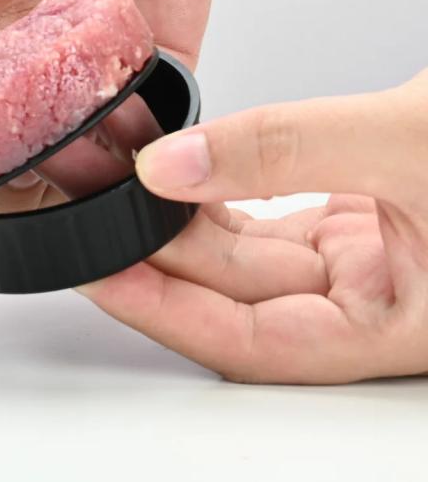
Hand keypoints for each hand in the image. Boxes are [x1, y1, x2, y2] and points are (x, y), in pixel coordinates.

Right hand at [0, 0, 229, 236]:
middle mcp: (19, 72)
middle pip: (1, 165)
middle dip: (2, 196)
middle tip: (8, 202)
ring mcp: (86, 81)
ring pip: (72, 170)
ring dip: (71, 185)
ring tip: (72, 172)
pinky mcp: (155, 77)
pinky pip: (148, 142)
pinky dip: (141, 161)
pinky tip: (134, 161)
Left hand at [81, 71, 427, 383]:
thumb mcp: (404, 140)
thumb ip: (285, 150)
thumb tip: (174, 165)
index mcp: (400, 327)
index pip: (249, 341)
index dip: (164, 310)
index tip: (99, 272)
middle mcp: (373, 302)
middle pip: (234, 295)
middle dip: (155, 257)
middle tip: (86, 215)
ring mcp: (361, 259)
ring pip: (244, 255)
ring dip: (177, 223)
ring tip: (113, 190)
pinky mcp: (352, 218)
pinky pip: (263, 215)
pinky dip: (215, 193)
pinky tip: (171, 174)